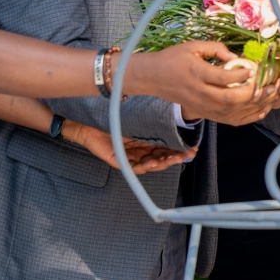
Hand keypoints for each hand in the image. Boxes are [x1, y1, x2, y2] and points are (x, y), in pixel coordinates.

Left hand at [62, 120, 194, 174]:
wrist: (87, 120)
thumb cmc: (111, 114)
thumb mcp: (136, 115)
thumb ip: (152, 116)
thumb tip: (172, 111)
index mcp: (146, 138)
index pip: (166, 145)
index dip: (179, 146)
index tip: (192, 145)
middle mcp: (141, 149)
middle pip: (162, 156)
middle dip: (176, 156)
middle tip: (188, 154)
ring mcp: (131, 157)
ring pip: (152, 164)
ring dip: (164, 162)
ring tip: (175, 158)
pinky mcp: (120, 163)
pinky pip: (136, 168)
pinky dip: (146, 166)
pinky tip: (154, 162)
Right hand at [141, 41, 279, 125]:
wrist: (153, 77)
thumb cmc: (174, 58)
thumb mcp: (193, 46)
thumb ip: (216, 48)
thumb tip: (237, 57)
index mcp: (196, 72)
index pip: (222, 78)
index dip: (241, 75)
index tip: (253, 68)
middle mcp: (199, 93)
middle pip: (230, 100)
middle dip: (253, 94)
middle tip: (270, 85)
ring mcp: (202, 106)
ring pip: (232, 113)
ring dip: (254, 106)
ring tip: (270, 95)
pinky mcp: (205, 114)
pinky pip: (229, 120)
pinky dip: (247, 117)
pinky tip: (260, 109)